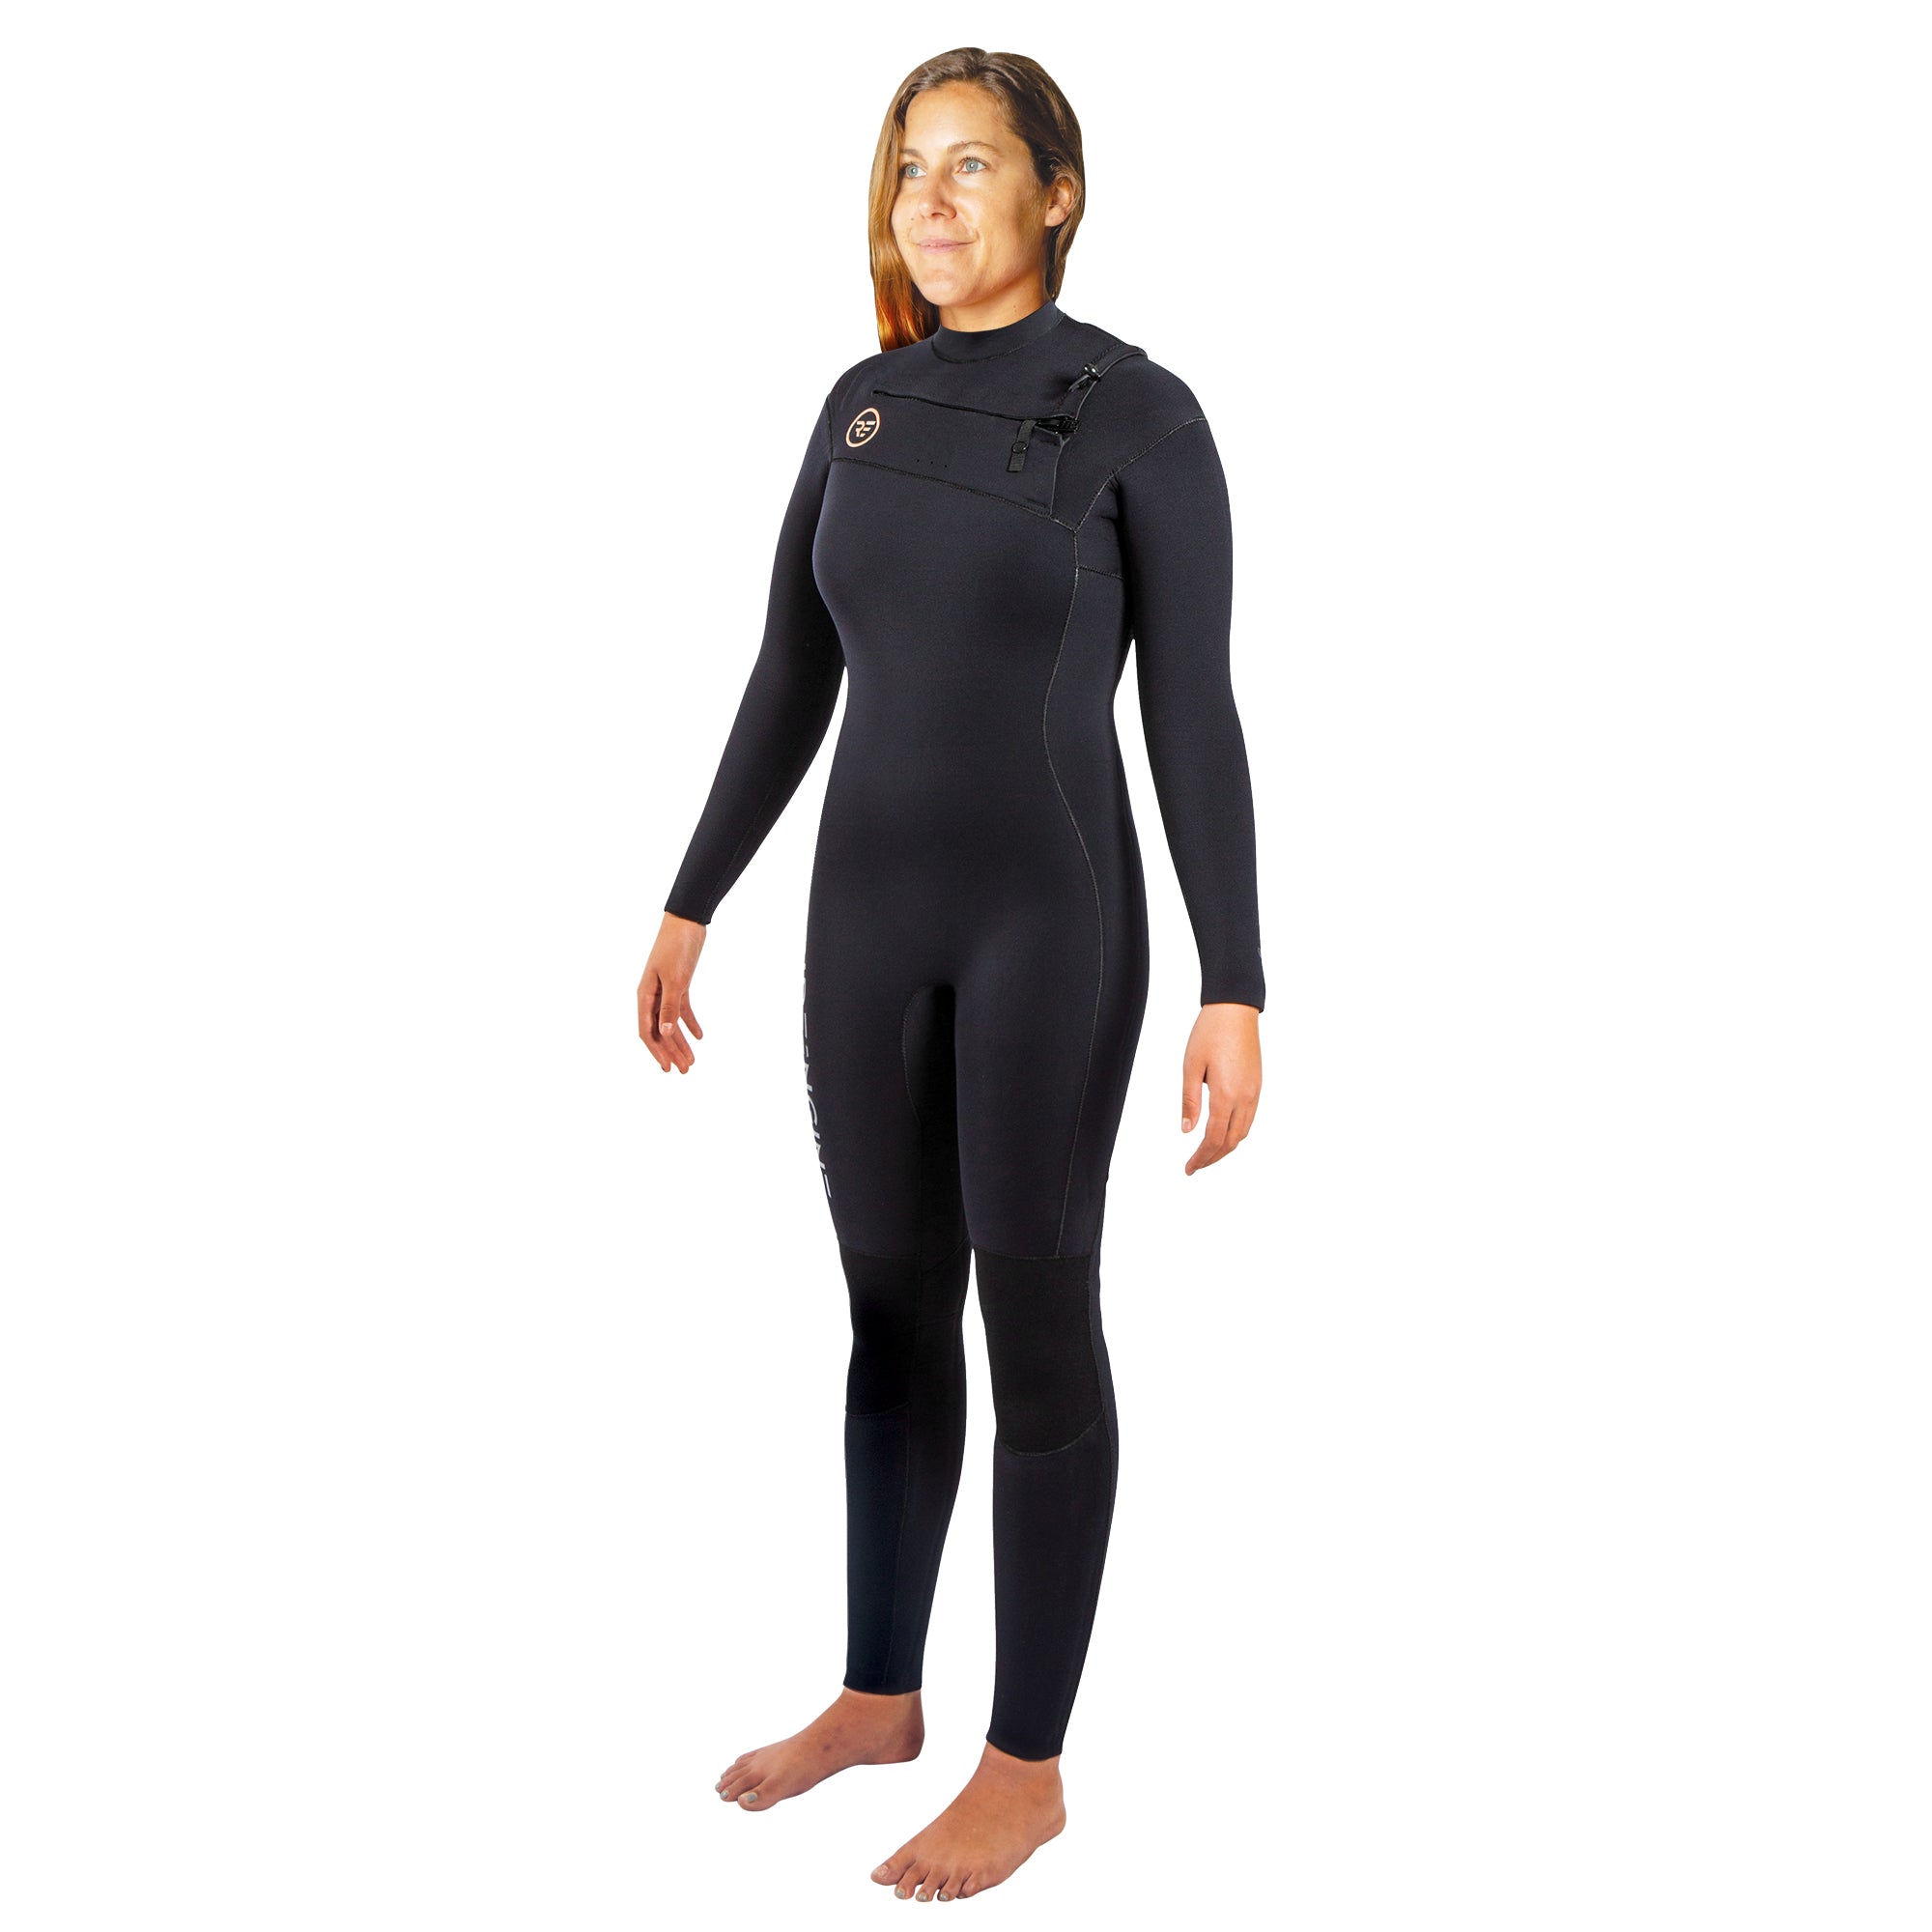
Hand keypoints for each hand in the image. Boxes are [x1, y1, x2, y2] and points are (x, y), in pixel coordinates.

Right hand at [638, 912, 707, 1071]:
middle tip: (684, 1071)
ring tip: (691, 1060)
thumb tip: (664, 1034)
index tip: (667, 1068)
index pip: (647, 1031)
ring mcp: (665, 990)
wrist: (687, 922)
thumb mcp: (675, 980)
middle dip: (671, 1052)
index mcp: (645, 995)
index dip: (657, 1052)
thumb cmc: (676, 948)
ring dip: (681, 1041)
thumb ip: (669, 1008)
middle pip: (660, 1031)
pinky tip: (699, 1037)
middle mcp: (652, 996)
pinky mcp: (679, 984)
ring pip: (671, 1023)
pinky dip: (689, 1023)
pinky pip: (681, 1009)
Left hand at [1180, 1003, 1260, 1173]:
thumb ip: (1190, 1101)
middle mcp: (1245, 1098)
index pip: (1213, 1139)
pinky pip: (1249, 1119)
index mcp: (1226, 1094)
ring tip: (1206, 1154)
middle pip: (1230, 1142)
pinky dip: (1235, 1133)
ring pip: (1242, 1132)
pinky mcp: (1257, 1085)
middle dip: (1212, 1158)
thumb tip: (1187, 1130)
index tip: (1188, 1168)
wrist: (1235, 1010)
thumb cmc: (1210, 1033)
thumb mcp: (1191, 1066)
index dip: (1201, 1158)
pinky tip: (1222, 1133)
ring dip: (1225, 1148)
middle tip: (1194, 1166)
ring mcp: (1254, 1092)